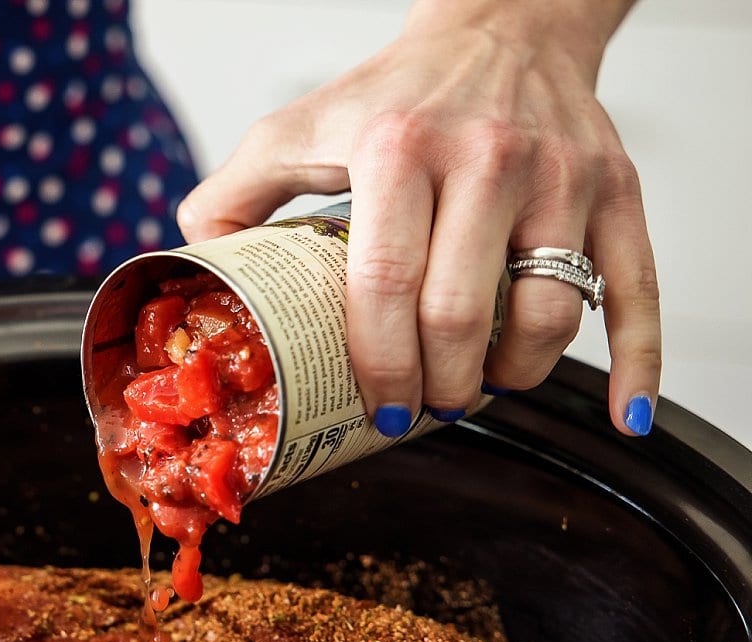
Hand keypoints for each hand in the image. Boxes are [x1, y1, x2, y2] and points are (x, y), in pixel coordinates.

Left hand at [177, 0, 659, 436]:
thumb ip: (234, 192)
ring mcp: (561, 178)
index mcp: (398, 150)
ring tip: (480, 385)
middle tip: (423, 406)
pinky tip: (624, 417)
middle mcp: (487, 159)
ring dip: (511, 377)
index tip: (376, 405)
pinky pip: (638, 290)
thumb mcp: (298, 127)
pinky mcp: (615, 191)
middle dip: (438, 385)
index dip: (378, 364)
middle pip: (464, 313)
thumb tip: (190, 262)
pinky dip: (637, 365)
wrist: (500, 30)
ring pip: (549, 315)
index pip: (385, 284)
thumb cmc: (395, 95)